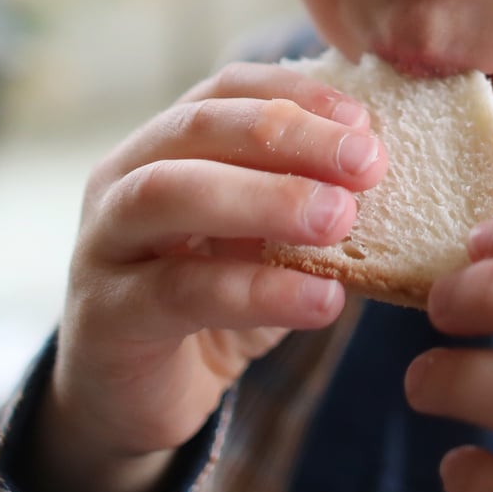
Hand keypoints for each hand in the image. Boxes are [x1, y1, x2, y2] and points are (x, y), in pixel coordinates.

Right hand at [22, 63, 386, 491]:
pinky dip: (259, 290)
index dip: (295, 94)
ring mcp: (104, 244)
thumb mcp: (260, 243)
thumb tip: (388, 171)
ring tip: (340, 219)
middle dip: (287, 135)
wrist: (134, 401)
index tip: (363, 121)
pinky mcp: (108, 316)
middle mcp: (122, 181)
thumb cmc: (208, 304)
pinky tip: (323, 300)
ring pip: (169, 194)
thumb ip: (302, 202)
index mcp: (162, 147)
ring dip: (264, 197)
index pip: (225, 90)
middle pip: (196, 128)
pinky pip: (181, 290)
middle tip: (366, 164)